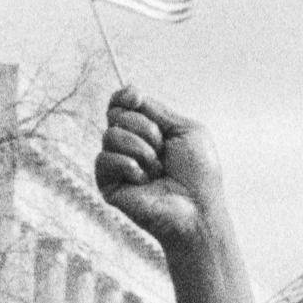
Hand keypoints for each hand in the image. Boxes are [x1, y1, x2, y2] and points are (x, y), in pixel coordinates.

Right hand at [96, 88, 228, 249]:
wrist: (198, 210)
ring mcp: (118, 165)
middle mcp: (129, 145)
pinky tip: (143, 179)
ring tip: (157, 169)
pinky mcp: (108, 185)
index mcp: (147, 131)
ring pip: (110, 135)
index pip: (121, 104)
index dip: (124, 96)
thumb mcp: (185, 130)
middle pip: (116, 114)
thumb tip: (131, 92)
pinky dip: (128, 165)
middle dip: (144, 127)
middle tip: (162, 149)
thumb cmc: (198, 173)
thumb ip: (157, 110)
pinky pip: (104, 159)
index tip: (136, 98)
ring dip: (140, 148)